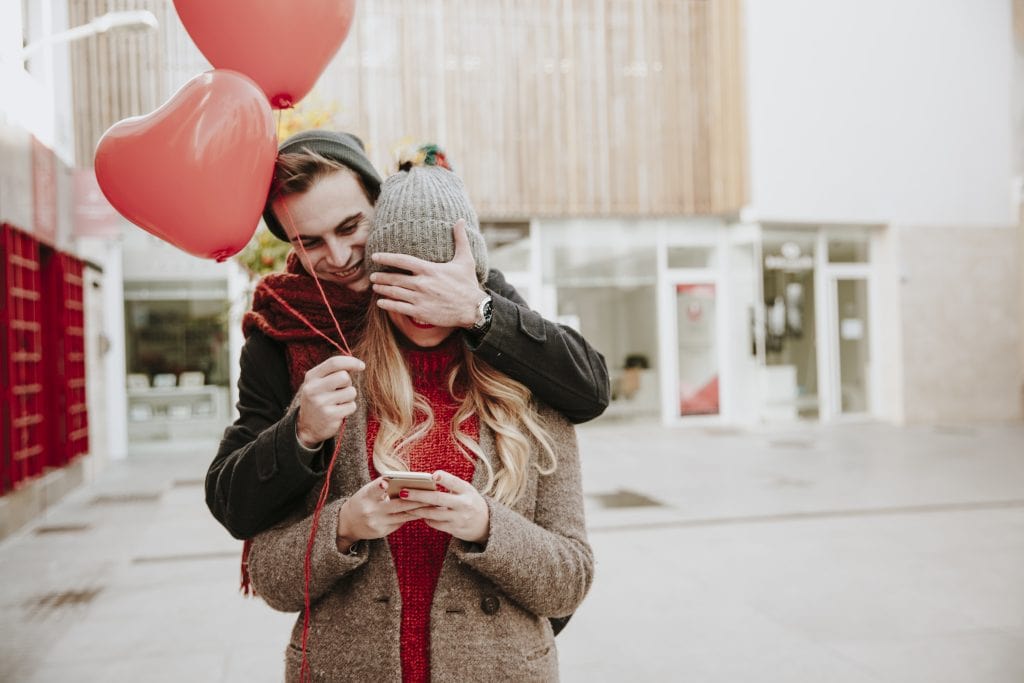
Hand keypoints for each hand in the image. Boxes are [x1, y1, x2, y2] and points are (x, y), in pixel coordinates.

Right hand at [295, 355, 363, 446]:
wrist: (307, 427)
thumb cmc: (319, 399)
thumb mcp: (319, 383)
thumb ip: (334, 372)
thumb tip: (357, 364)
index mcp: (311, 377)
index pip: (334, 363)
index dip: (351, 362)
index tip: (362, 366)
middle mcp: (313, 388)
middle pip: (344, 376)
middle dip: (348, 383)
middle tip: (341, 390)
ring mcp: (321, 403)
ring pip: (351, 392)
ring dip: (349, 397)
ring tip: (338, 402)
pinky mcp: (330, 415)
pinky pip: (352, 406)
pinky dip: (349, 408)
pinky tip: (338, 411)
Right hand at [335, 478, 429, 550]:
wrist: (348, 523)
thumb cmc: (363, 500)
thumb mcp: (367, 491)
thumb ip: (382, 486)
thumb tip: (406, 481)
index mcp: (365, 497)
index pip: (373, 490)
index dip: (379, 487)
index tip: (386, 483)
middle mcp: (370, 511)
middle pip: (397, 504)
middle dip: (416, 499)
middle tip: (431, 494)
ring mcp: (376, 523)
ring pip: (403, 515)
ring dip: (419, 509)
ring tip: (434, 504)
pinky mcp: (381, 532)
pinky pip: (400, 523)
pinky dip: (412, 516)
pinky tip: (424, 512)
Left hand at [369, 219, 485, 328]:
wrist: (473, 309)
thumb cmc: (468, 284)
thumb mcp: (466, 259)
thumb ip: (460, 239)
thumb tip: (460, 220)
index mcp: (429, 269)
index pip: (402, 260)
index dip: (386, 258)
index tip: (375, 256)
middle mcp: (422, 283)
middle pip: (394, 278)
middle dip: (381, 277)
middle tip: (372, 276)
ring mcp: (420, 299)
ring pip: (394, 293)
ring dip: (382, 290)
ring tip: (374, 287)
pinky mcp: (421, 312)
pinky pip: (399, 308)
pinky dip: (387, 305)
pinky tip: (381, 302)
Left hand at [402, 470, 489, 543]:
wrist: (486, 524)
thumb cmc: (470, 501)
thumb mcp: (466, 490)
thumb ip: (451, 484)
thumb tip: (427, 479)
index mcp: (467, 490)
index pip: (454, 482)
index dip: (444, 478)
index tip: (433, 475)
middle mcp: (464, 504)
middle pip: (438, 499)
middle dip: (419, 495)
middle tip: (403, 492)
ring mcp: (459, 518)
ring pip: (433, 514)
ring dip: (416, 509)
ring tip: (403, 504)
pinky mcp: (454, 529)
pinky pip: (435, 524)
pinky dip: (425, 519)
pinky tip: (417, 514)